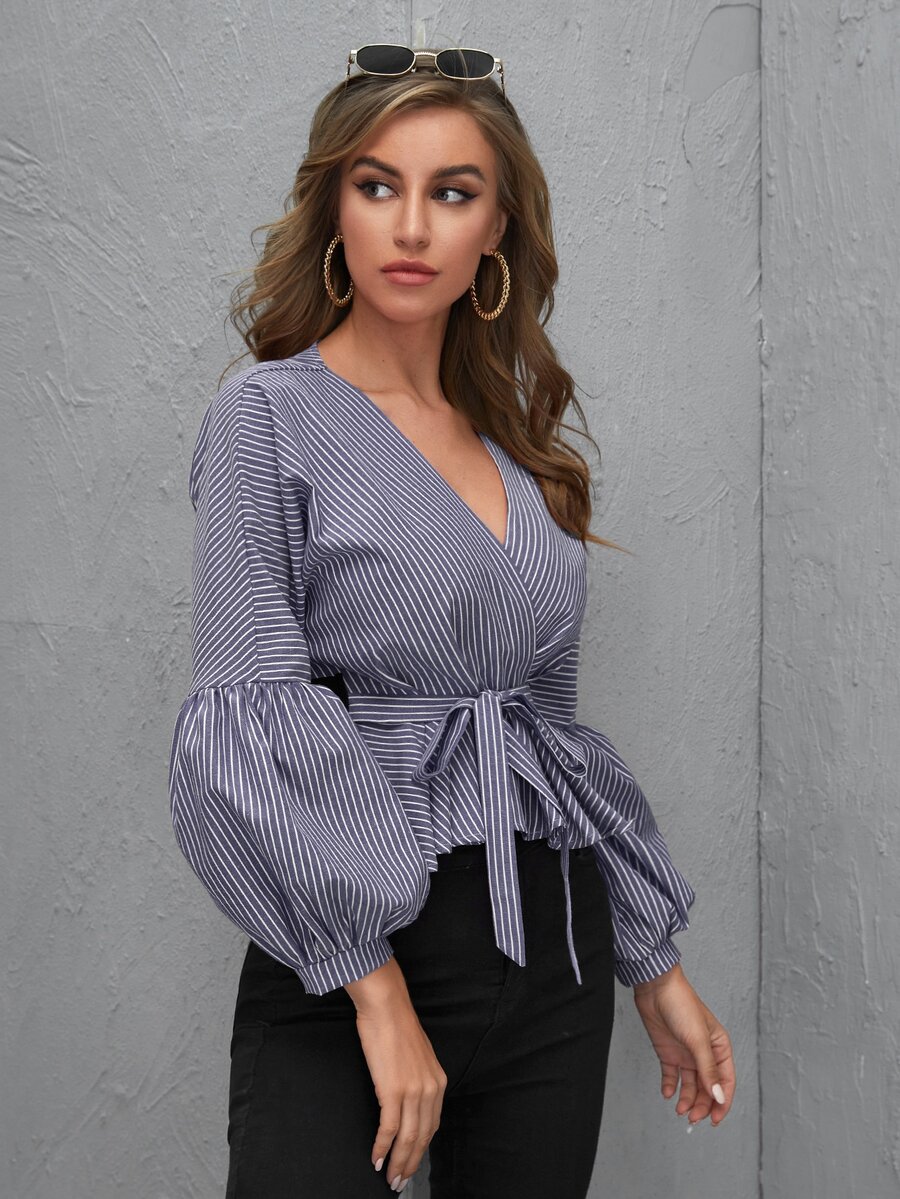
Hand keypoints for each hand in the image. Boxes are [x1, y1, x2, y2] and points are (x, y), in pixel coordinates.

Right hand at [345, 958, 447, 1190]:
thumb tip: (405, 1100)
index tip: (411, 1164)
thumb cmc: (396, 1027)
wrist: (386, 1007)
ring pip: (407, 1138)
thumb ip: (416, 1080)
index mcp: (438, 1082)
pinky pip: (389, 1128)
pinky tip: (376, 1158)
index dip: (421, 1150)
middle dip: (410, 1163)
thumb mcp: (416, 1057)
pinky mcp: (393, 1089)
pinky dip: (382, 1147)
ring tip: (388, 1178)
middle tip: (398, 1182)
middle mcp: (430, 1089)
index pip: (432, 1126)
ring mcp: (412, 1090)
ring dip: (396, 1162)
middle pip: (422, 1137)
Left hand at [632, 962, 734, 1125]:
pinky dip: (670, 1087)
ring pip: (690, 1085)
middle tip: (692, 1118)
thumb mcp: (698, 1040)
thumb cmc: (682, 1005)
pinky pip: (671, 1075)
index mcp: (719, 1048)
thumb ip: (708, 1070)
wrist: (655, 988)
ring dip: (686, 1099)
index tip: (713, 1120)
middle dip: (701, 1105)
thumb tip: (718, 1097)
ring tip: (679, 1110)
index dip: (722, 1103)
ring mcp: (686, 1053)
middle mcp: (704, 1053)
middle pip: (707, 1087)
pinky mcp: (668, 1052)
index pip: (725, 1082)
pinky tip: (667, 1094)